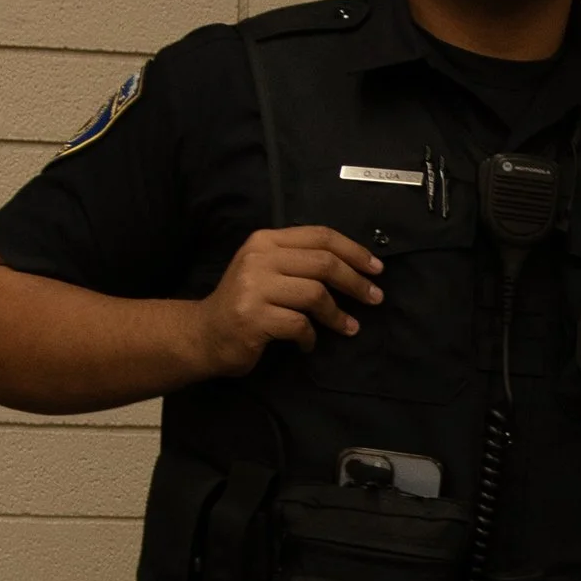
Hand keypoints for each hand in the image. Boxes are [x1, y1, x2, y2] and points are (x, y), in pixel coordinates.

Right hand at [192, 225, 380, 376]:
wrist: (204, 334)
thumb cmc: (246, 303)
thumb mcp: (267, 270)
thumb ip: (300, 261)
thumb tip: (354, 266)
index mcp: (266, 241)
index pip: (320, 236)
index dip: (354, 251)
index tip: (376, 269)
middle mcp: (259, 258)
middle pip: (323, 264)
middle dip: (355, 282)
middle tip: (375, 298)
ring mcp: (254, 287)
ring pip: (315, 294)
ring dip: (337, 315)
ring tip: (348, 328)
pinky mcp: (253, 318)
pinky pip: (299, 325)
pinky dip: (310, 337)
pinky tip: (308, 344)